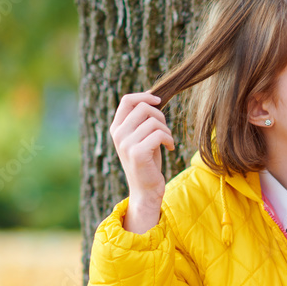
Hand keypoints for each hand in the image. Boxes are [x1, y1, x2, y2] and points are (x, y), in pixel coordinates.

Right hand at [109, 91, 175, 232]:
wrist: (145, 190)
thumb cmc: (147, 161)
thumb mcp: (142, 137)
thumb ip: (142, 121)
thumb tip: (153, 98)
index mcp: (116, 128)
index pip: (127, 100)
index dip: (145, 96)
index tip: (159, 101)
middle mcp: (118, 134)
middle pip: (143, 107)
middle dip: (160, 116)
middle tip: (165, 131)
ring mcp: (126, 144)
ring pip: (154, 121)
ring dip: (166, 130)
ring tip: (167, 142)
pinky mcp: (137, 153)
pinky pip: (159, 134)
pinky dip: (169, 139)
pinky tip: (170, 148)